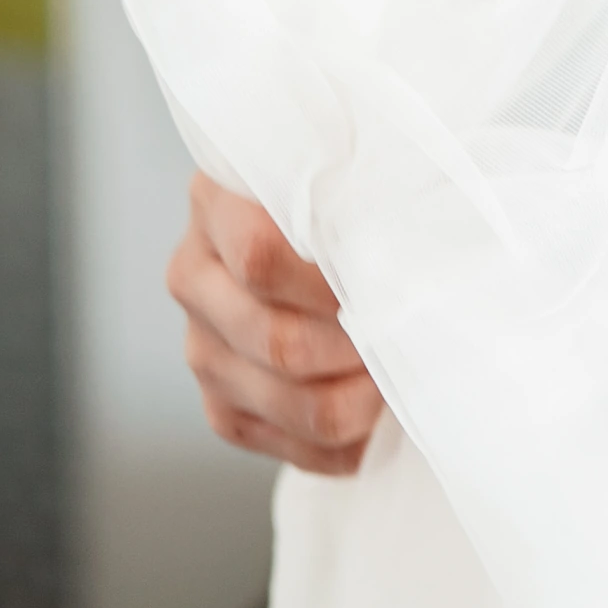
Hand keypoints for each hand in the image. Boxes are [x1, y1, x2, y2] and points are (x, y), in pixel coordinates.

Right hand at [167, 170, 383, 474]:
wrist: (316, 233)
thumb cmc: (348, 191)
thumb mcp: (351, 161)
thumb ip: (367, 184)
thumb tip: (413, 243)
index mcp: (216, 202)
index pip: (261, 257)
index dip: (331, 284)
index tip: (390, 286)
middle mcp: (195, 277)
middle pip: (276, 340)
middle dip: (357, 349)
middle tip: (408, 339)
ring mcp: (202, 347)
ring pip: (286, 400)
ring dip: (359, 399)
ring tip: (403, 374)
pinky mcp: (223, 406)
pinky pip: (287, 445)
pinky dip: (347, 442)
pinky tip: (380, 415)